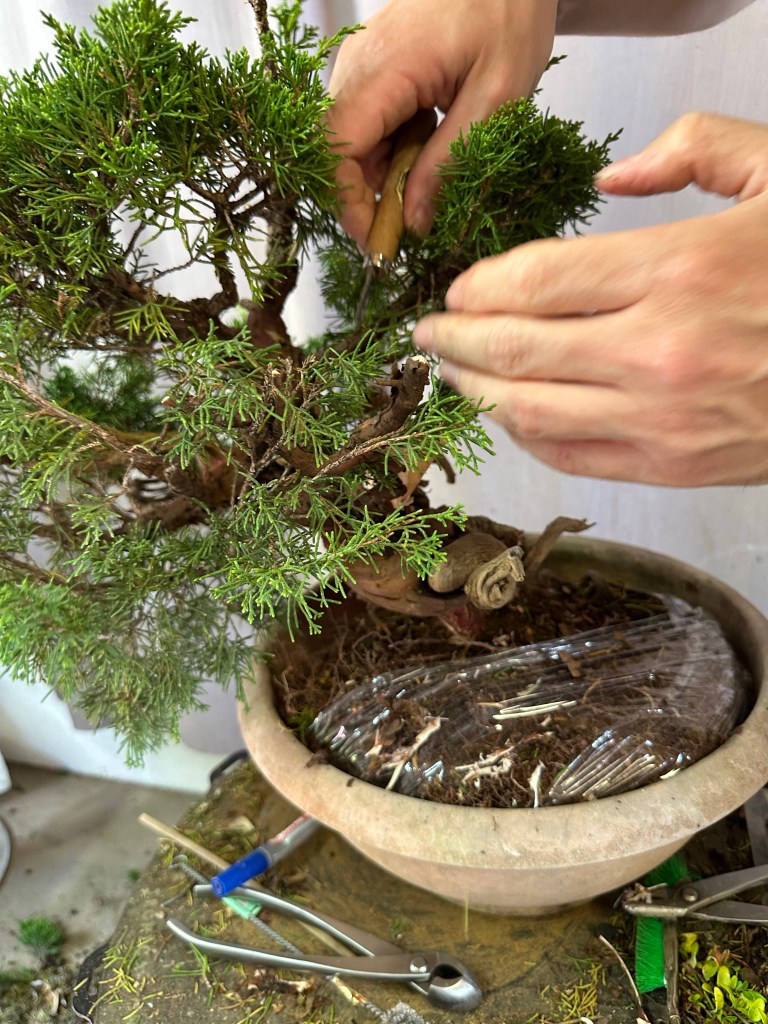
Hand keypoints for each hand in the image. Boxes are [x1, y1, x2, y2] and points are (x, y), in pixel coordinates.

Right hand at [326, 0, 556, 245]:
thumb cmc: (509, 14)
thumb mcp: (495, 99)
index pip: (336, 151)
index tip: (381, 241)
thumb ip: (447, 164)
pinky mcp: (372, 68)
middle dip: (366, 198)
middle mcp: (357, 66)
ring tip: (426, 179)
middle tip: (409, 224)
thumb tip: (414, 222)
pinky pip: (365, 124)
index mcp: (384, 70)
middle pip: (336, 152)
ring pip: (349, 143)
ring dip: (381, 176)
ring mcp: (361, 64)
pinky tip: (425, 147)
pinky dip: (390, 151)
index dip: (350, 205)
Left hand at [412, 112, 767, 486]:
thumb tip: (613, 173)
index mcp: (677, 269)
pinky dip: (524, 435)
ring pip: (528, 410)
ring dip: (475, 391)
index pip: (534, 280)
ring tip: (449, 373)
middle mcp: (656, 351)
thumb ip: (694, 149)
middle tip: (425, 335)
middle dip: (453, 341)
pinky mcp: (669, 466)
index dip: (477, 287)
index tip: (454, 288)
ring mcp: (660, 419)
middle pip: (514, 348)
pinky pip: (569, 456)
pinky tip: (506, 413)